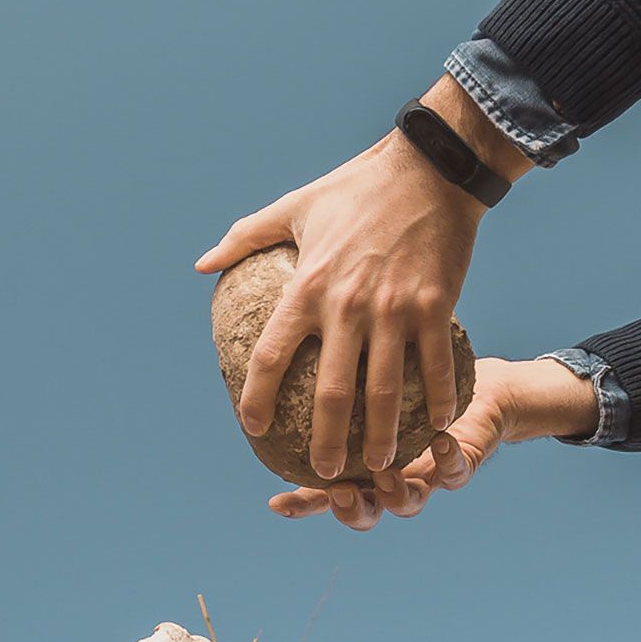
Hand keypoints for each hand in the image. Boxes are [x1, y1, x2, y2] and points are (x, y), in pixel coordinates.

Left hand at [197, 77, 530, 481]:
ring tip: (380, 465)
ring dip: (383, 437)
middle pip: (333, 393)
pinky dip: (439, 401)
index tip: (254, 426)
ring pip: (386, 391)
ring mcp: (394, 310)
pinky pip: (436, 366)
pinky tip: (437, 427)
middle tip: (325, 472)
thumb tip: (201, 264)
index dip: (257, 397)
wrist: (429, 170)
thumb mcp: (294, 206)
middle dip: (328, 441)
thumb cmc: (356, 188)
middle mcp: (347, 306)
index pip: (271, 355)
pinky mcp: (436, 307)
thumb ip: (244, 237)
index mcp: (307, 287)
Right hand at [267, 356, 597, 529]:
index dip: (301, 502)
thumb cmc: (414, 384)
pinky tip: (440, 439)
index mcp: (359, 464)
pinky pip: (454, 472)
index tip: (277, 502)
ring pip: (407, 503)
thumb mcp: (366, 377)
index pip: (322, 492)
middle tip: (335, 488)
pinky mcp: (462, 463)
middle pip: (362, 509)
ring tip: (385, 474)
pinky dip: (446, 462)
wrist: (483, 388)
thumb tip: (279, 343)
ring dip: (394, 494)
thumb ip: (327, 375)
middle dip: (348, 507)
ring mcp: (425, 477)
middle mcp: (388, 477)